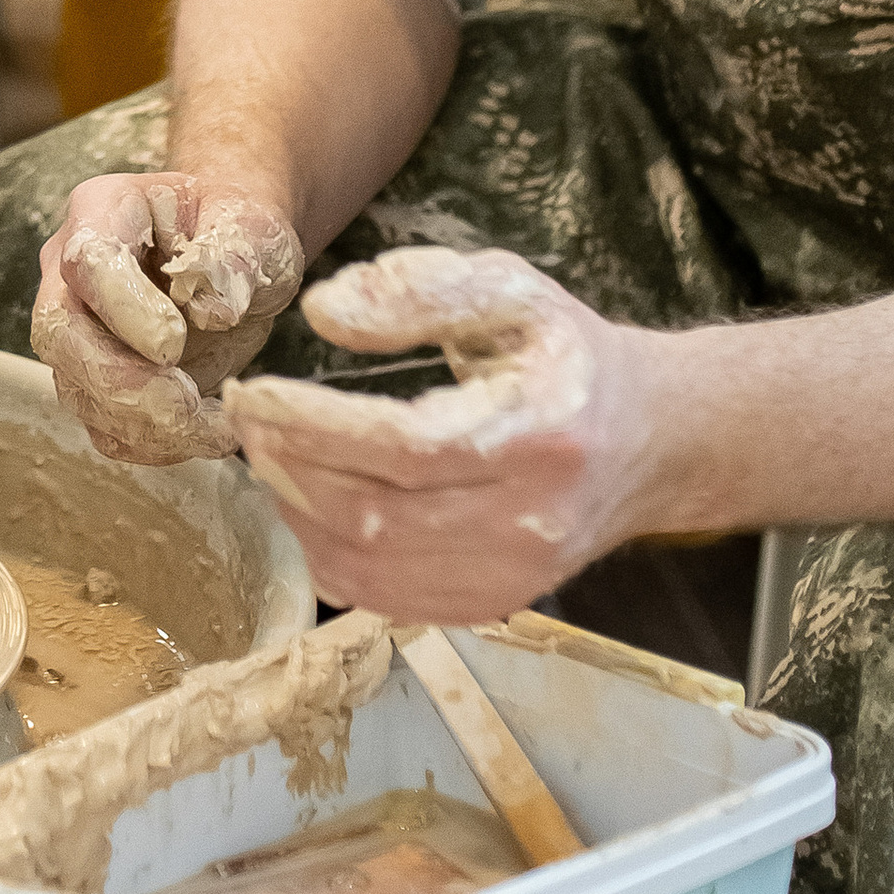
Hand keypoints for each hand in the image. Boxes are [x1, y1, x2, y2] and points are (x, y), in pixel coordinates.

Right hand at [31, 171, 302, 463]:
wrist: (235, 260)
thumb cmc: (238, 229)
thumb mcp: (254, 224)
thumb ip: (234, 255)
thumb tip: (213, 307)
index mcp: (102, 211)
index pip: (87, 262)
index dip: (124, 310)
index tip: (176, 344)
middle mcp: (71, 273)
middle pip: (61, 336)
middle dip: (123, 384)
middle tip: (187, 405)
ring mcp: (77, 332)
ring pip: (79, 393)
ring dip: (148, 426)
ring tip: (218, 424)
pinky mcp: (96, 385)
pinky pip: (106, 430)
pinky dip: (156, 445)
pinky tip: (207, 431)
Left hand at [220, 247, 658, 620]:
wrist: (649, 441)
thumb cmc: (565, 355)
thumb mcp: (509, 290)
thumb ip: (417, 291)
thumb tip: (323, 312)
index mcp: (539, 435)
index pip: (405, 447)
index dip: (315, 426)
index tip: (253, 393)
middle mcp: (530, 522)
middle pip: (377, 516)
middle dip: (289, 467)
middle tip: (244, 420)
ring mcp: (513, 577)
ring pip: (371, 568)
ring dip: (297, 514)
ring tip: (267, 456)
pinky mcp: (494, 603)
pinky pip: (386, 599)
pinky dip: (329, 555)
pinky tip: (307, 504)